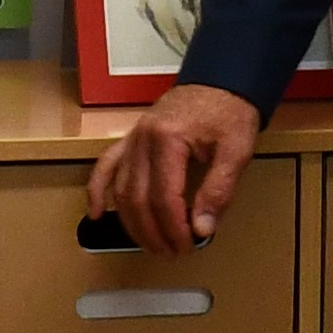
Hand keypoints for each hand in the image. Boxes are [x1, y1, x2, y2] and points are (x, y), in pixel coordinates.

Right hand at [95, 82, 262, 253]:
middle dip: (153, 233)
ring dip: (132, 223)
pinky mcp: (131, 139)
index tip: (188, 246)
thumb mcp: (236, 151)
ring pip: (121, 190)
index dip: (174, 228)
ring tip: (151, 245)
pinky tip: (96, 213)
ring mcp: (132, 139)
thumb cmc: (230, 111)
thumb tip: (203, 228)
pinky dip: (97, 191)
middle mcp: (142, 140)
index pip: (164, 198)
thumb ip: (219, 190)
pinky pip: (105, 167)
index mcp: (168, 140)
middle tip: (172, 252)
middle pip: (138, 199)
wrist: (221, 79)